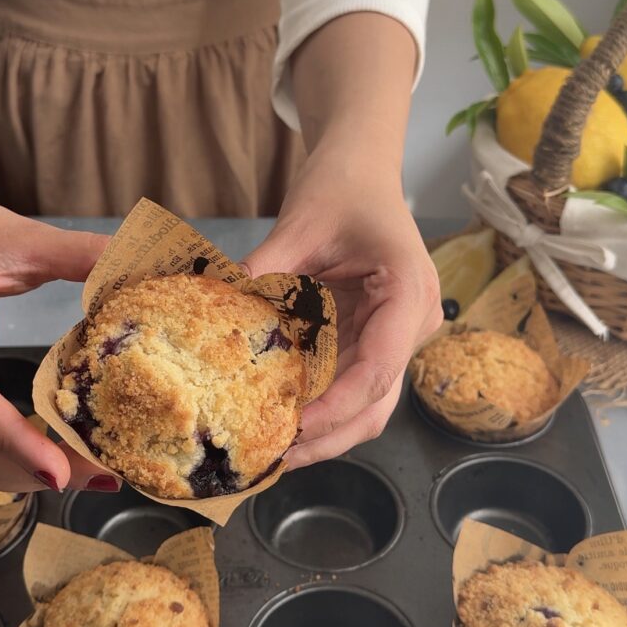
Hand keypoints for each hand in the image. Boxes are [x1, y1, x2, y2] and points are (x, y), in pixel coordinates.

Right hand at [0, 193, 114, 491]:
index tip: (57, 470)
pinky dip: (4, 463)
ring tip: (84, 474)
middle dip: (25, 467)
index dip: (5, 432)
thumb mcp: (21, 236)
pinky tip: (51, 460)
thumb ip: (75, 252)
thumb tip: (135, 264)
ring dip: (16, 474)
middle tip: (97, 476)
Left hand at [243, 142, 442, 468]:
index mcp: (408, 293)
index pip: (379, 370)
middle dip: (329, 436)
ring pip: (368, 406)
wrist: (362, 170)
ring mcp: (395, 336)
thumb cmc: (341, 187)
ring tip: (276, 450)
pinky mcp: (374, 339)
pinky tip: (283, 418)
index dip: (337, 407)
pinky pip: (351, 386)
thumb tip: (214, 313)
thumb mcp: (300, 224)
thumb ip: (265, 271)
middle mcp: (412, 324)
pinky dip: (320, 407)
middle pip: (378, 404)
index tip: (293, 427)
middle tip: (277, 456)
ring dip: (325, 432)